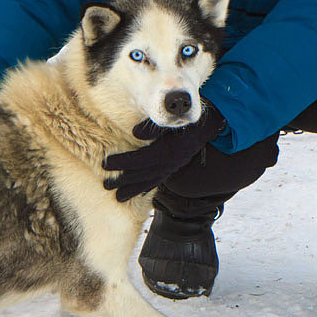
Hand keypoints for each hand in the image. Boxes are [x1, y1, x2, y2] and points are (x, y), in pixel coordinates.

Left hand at [103, 105, 226, 201]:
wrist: (210, 125)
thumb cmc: (187, 120)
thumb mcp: (171, 120)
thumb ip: (153, 127)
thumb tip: (134, 133)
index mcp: (168, 151)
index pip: (141, 159)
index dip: (123, 162)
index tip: (106, 163)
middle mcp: (171, 163)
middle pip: (143, 174)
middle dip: (123, 181)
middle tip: (106, 185)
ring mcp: (174, 167)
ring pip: (151, 181)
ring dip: (133, 189)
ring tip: (118, 197)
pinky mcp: (175, 168)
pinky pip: (160, 180)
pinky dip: (148, 187)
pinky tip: (138, 193)